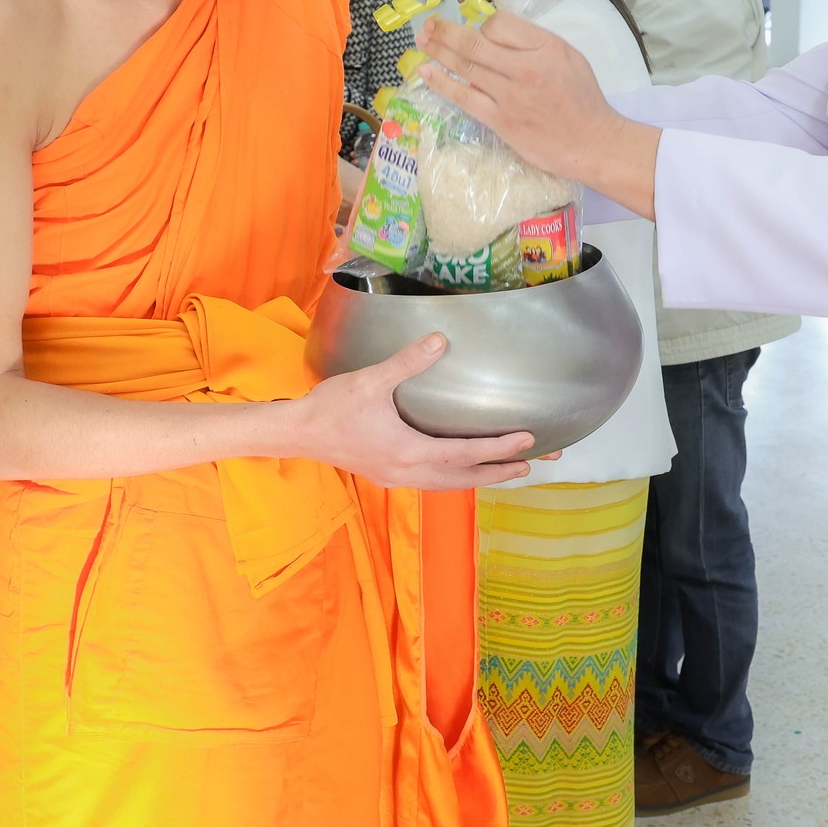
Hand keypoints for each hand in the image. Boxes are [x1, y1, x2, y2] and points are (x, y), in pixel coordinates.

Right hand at [290, 332, 539, 489]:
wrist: (298, 433)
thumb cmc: (332, 406)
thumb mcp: (371, 380)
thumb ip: (407, 362)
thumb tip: (440, 340)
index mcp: (408, 451)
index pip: (464, 453)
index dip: (498, 448)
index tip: (528, 440)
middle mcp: (406, 472)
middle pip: (463, 478)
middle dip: (497, 473)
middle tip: (529, 465)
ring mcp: (395, 477)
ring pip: (447, 485)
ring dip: (477, 478)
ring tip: (502, 471)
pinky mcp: (386, 475)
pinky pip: (430, 483)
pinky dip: (453, 478)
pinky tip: (458, 469)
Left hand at [415, 13, 658, 215]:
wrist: (591, 141)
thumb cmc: (582, 98)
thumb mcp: (568, 57)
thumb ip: (535, 43)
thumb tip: (497, 32)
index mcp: (546, 48)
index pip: (501, 24)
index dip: (483, 24)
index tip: (477, 30)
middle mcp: (526, 68)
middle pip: (476, 42)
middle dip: (446, 31)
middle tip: (429, 24)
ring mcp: (511, 96)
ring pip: (466, 67)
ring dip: (438, 52)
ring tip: (421, 41)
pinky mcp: (501, 120)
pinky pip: (465, 97)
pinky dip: (443, 83)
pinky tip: (427, 73)